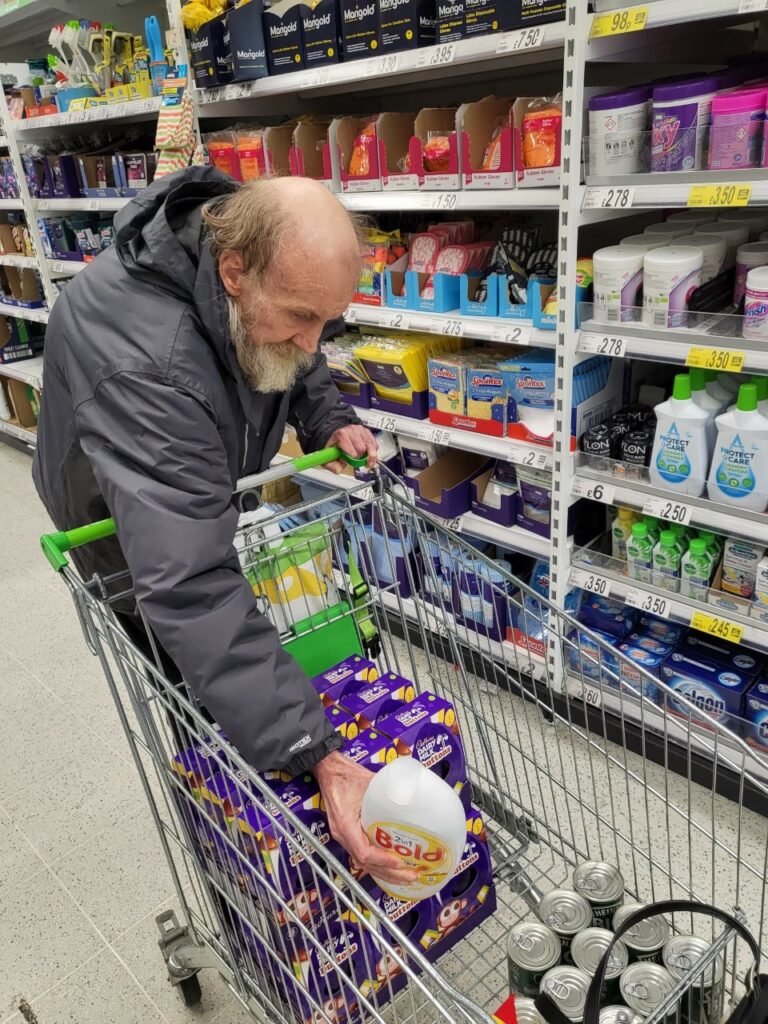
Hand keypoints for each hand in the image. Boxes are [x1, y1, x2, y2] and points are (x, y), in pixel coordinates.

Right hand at [313, 751, 418, 886]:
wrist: (329, 770)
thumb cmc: (345, 775)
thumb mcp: (368, 783)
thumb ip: (388, 793)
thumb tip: (411, 798)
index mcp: (345, 824)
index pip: (363, 853)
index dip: (382, 860)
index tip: (399, 862)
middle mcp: (342, 835)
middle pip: (365, 864)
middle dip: (389, 874)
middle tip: (411, 876)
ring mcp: (344, 836)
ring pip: (363, 863)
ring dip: (384, 872)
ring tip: (405, 876)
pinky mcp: (348, 834)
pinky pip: (362, 855)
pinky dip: (377, 863)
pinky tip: (392, 866)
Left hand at [325, 424, 377, 473]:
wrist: (336, 434)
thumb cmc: (334, 445)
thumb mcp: (328, 456)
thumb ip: (332, 465)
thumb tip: (340, 469)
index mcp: (341, 435)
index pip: (352, 449)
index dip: (353, 457)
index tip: (352, 461)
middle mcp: (352, 430)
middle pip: (362, 449)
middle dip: (360, 457)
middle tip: (356, 459)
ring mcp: (360, 430)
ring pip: (371, 446)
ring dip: (369, 455)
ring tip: (365, 460)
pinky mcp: (367, 432)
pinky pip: (375, 444)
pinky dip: (372, 451)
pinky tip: (367, 453)